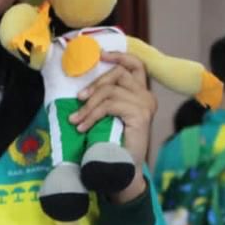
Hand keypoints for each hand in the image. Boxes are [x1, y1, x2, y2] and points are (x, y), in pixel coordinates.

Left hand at [69, 52, 157, 202]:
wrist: (123, 170)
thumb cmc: (113, 142)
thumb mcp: (110, 114)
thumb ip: (107, 97)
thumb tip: (84, 85)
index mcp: (143, 93)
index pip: (136, 65)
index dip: (119, 56)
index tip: (101, 55)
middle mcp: (148, 97)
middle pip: (119, 74)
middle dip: (95, 84)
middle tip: (79, 99)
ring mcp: (145, 105)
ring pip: (111, 91)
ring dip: (89, 105)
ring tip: (77, 120)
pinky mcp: (140, 115)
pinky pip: (110, 105)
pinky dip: (92, 114)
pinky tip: (83, 126)